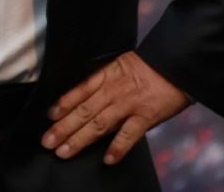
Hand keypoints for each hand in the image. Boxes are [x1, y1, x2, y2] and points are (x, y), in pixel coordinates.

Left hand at [41, 51, 190, 164]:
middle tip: (47, 141)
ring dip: (79, 139)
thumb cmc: (149, 66)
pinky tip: (107, 159)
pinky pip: (128, 135)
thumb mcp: (121, 64)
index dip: (63, 103)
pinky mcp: (145, 117)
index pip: (80, 90)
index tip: (49, 116)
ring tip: (64, 152)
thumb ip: (104, 79)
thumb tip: (86, 96)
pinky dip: (117, 148)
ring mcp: (128, 105)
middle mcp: (113, 91)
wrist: (177, 64)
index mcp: (107, 75)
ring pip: (98, 124)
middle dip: (63, 127)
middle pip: (83, 111)